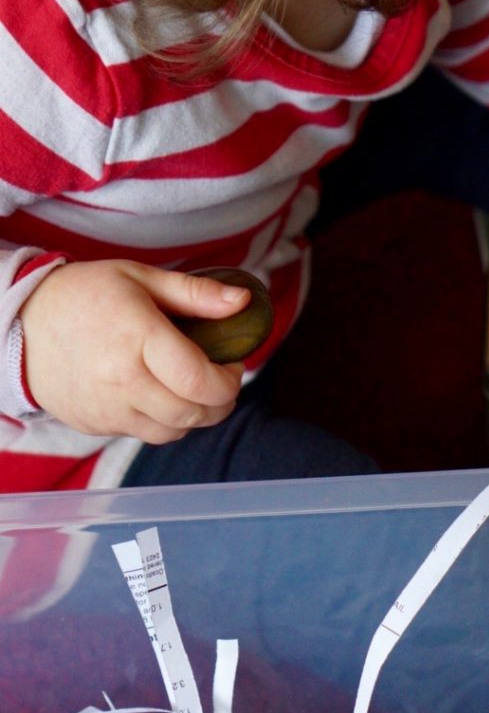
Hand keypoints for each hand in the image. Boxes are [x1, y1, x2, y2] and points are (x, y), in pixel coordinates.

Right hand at [20, 260, 248, 441]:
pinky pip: (145, 434)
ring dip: (196, 415)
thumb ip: (197, 293)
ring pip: (173, 431)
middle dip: (221, 401)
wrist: (21, 322)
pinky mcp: (95, 424)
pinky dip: (166, 422)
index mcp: (137, 338)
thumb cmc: (87, 294)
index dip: (229, 380)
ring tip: (194, 388)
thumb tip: (244, 301)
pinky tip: (163, 395)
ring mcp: (106, 407)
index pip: (198, 380)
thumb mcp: (142, 278)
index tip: (232, 363)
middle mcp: (121, 380)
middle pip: (193, 413)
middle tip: (220, 378)